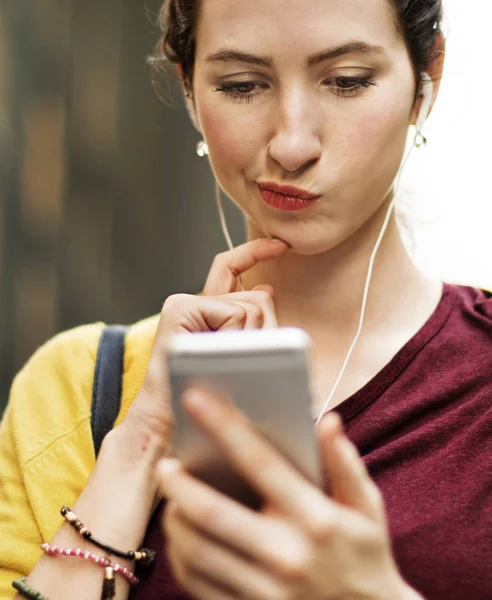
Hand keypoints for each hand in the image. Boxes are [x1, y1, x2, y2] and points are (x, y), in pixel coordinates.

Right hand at [113, 239, 288, 481]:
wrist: (170, 427)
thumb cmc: (206, 401)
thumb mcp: (238, 359)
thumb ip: (248, 324)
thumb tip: (266, 290)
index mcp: (208, 312)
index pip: (232, 268)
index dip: (255, 252)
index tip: (281, 245)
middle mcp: (196, 303)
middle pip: (256, 298)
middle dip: (267, 330)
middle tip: (249, 361)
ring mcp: (186, 303)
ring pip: (251, 308)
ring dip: (253, 341)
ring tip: (228, 366)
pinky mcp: (180, 309)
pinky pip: (235, 314)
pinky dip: (238, 338)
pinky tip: (218, 355)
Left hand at [159, 387, 414, 599]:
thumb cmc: (367, 556)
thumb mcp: (367, 508)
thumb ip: (345, 463)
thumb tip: (327, 420)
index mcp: (314, 517)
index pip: (259, 461)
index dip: (223, 425)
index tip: (194, 398)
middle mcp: (287, 554)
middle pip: (212, 513)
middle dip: (179, 484)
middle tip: (165, 465)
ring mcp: (266, 590)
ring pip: (198, 551)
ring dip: (175, 520)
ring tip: (171, 500)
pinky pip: (199, 584)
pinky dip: (182, 557)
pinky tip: (182, 538)